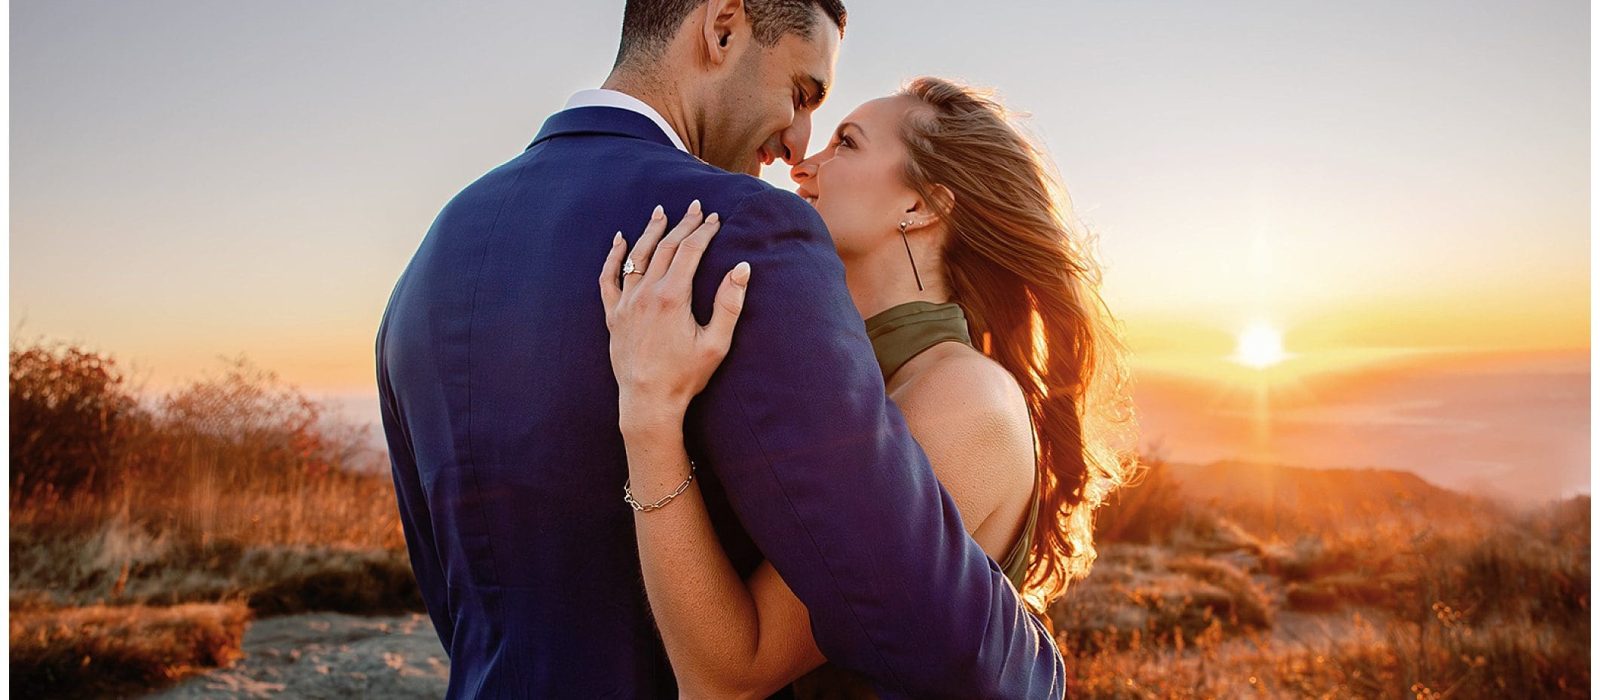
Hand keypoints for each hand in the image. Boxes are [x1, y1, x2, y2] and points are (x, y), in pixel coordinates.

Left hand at [599, 200, 751, 432]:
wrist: (648, 402)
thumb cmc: (686, 376)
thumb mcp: (716, 343)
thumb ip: (729, 303)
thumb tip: (742, 268)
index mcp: (672, 297)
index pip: (690, 251)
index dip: (704, 232)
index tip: (715, 219)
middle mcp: (646, 293)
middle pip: (665, 248)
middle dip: (682, 224)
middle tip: (695, 207)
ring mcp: (626, 303)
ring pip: (637, 256)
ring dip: (651, 232)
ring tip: (661, 212)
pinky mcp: (614, 315)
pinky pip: (609, 278)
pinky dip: (614, 256)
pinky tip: (619, 240)